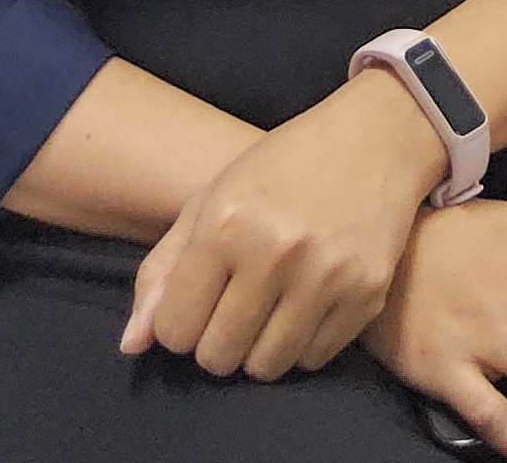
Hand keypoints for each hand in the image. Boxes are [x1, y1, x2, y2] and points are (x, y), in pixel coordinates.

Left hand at [119, 72, 445, 379]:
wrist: (374, 139)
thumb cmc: (280, 169)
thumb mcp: (210, 200)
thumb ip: (163, 272)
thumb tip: (132, 346)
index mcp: (224, 223)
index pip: (175, 329)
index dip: (178, 325)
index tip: (197, 304)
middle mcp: (274, 251)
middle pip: (218, 356)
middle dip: (216, 342)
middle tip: (232, 310)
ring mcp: (326, 275)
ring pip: (266, 366)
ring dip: (257, 350)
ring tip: (266, 312)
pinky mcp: (368, 292)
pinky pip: (313, 359)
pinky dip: (302, 344)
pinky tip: (304, 305)